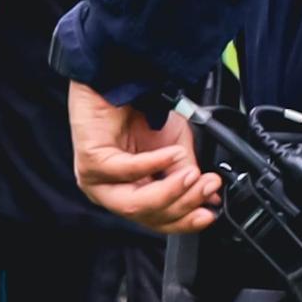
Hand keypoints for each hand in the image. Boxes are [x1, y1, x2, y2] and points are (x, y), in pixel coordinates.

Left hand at [70, 85, 216, 231]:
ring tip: (193, 174)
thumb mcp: (176, 148)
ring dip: (171, 191)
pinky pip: (126, 171)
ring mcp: (97, 181)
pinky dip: (154, 164)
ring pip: (135, 204)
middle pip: (149, 216)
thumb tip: (210, 198)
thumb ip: (188, 175)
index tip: (210, 212)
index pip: (157, 221)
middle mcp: (111, 193)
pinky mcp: (91, 162)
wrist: (120, 79)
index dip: (186, 220)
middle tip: (208, 185)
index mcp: (131, 194)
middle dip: (184, 203)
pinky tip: (172, 154)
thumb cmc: (143, 112)